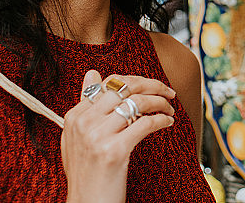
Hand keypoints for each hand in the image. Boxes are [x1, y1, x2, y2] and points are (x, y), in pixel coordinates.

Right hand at [62, 70, 175, 202]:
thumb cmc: (88, 172)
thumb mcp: (78, 137)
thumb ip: (86, 105)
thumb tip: (92, 73)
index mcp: (74, 115)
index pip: (111, 83)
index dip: (137, 81)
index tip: (152, 87)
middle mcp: (83, 122)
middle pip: (126, 87)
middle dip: (153, 85)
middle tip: (168, 91)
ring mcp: (96, 136)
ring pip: (138, 102)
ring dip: (161, 103)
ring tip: (170, 109)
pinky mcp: (113, 151)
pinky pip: (145, 123)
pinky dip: (161, 120)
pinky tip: (167, 122)